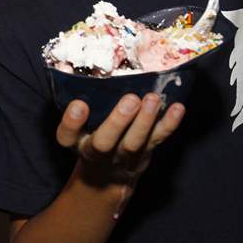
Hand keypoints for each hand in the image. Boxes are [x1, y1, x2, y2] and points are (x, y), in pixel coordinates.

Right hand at [56, 94, 184, 186]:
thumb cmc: (89, 137)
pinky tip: (177, 108)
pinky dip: (169, 124)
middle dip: (117, 122)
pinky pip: (158, 140)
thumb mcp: (76, 125)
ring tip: (153, 99)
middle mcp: (97, 153)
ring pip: (134, 143)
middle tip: (130, 100)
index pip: (67, 136)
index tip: (79, 104)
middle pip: (104, 143)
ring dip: (145, 121)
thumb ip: (73, 98)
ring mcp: (123, 157)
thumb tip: (65, 63)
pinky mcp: (145, 155)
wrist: (106, 178)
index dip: (72, 122)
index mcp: (76, 142)